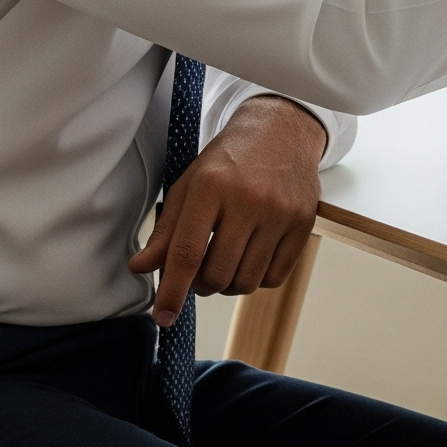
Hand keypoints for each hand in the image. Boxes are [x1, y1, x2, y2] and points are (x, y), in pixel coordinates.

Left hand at [130, 94, 326, 326]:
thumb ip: (166, 230)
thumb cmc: (230, 159)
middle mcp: (249, 199)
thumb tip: (141, 268)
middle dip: (202, 285)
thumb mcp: (189, 185)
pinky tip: (252, 257)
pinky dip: (258, 279)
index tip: (162, 317)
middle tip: (201, 269)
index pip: (186, 254)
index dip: (171, 292)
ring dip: (230, 284)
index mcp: (211, 186)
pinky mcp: (304, 221)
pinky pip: (275, 277)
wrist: (281, 129)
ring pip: (246, 282)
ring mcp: (281, 212)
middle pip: (217, 275)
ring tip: (227, 262)